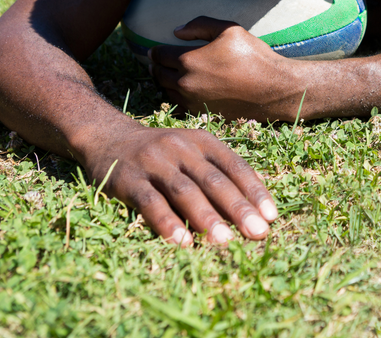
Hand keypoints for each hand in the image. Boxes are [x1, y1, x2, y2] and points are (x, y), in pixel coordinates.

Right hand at [83, 123, 277, 245]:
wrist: (108, 138)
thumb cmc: (164, 155)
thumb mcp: (194, 153)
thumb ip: (220, 173)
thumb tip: (256, 202)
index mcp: (203, 141)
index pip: (235, 166)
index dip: (254, 191)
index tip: (272, 216)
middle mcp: (181, 148)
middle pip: (214, 180)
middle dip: (238, 208)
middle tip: (258, 233)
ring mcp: (154, 162)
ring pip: (185, 191)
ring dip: (206, 217)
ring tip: (225, 241)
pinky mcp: (128, 179)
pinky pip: (150, 202)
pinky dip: (167, 223)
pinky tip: (182, 242)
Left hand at [148, 17, 304, 120]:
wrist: (272, 89)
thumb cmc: (253, 56)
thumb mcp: (229, 29)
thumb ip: (200, 25)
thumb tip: (176, 31)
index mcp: (188, 60)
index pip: (159, 54)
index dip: (155, 50)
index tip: (155, 50)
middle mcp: (185, 82)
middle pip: (158, 74)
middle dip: (157, 66)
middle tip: (158, 62)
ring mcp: (192, 101)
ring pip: (166, 91)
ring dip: (165, 82)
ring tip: (169, 75)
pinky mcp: (201, 114)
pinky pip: (179, 105)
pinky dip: (177, 96)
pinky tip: (183, 90)